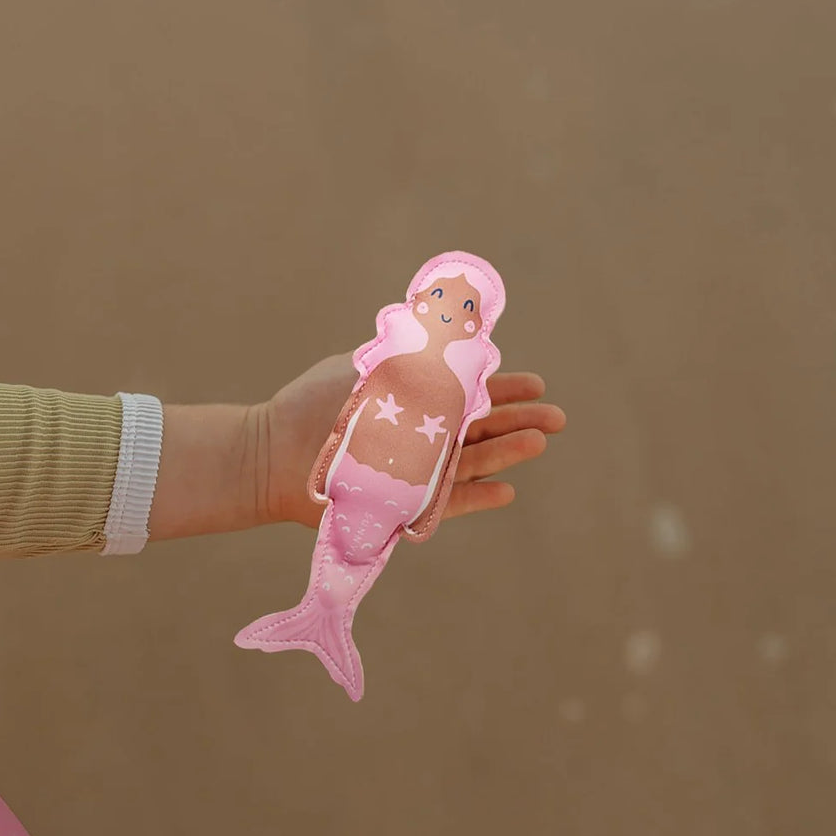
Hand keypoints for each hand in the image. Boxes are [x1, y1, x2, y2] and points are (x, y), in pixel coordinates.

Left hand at [251, 352, 565, 530]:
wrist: (277, 452)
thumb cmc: (318, 404)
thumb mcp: (365, 367)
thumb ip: (407, 355)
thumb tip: (450, 332)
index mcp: (417, 400)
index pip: (470, 393)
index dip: (504, 388)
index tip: (537, 383)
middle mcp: (423, 435)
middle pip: (481, 428)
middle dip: (520, 420)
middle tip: (558, 417)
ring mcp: (417, 470)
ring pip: (471, 461)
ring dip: (506, 452)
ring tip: (540, 440)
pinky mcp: (404, 503)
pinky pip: (447, 501)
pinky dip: (476, 497)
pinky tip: (507, 491)